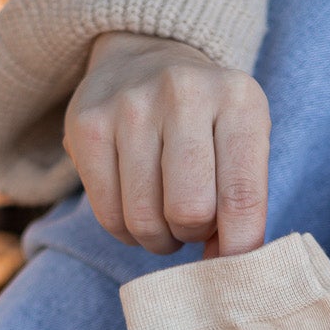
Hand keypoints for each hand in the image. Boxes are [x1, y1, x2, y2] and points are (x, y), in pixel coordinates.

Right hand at [64, 32, 269, 256]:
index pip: (242, 196)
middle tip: (193, 224)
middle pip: (190, 211)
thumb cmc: (207, 122)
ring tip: (165, 218)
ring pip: (145, 219)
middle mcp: (184, 93)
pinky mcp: (86, 126)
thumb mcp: (241, 144)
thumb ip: (242, 205)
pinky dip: (126, 231)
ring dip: (159, 238)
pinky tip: (136, 209)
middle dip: (193, 234)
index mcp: (239, 99)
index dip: (240, 248)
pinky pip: (109, 215)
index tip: (236, 271)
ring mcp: (130, 106)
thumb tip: (227, 269)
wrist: (145, 58)